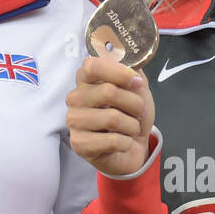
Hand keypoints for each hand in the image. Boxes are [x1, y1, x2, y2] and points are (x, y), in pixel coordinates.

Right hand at [66, 55, 155, 176]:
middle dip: (135, 104)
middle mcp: (75, 98)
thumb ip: (133, 72)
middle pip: (108, 92)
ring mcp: (74, 121)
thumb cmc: (130, 115)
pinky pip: (113, 141)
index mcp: (85, 79)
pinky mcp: (79, 143)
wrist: (131, 148)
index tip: (137, 83)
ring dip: (132, 126)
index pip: (92, 66)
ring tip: (130, 129)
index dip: (119, 72)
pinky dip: (127, 143)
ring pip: (113, 119)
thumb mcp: (136, 89)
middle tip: (140, 112)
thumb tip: (132, 68)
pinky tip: (122, 142)